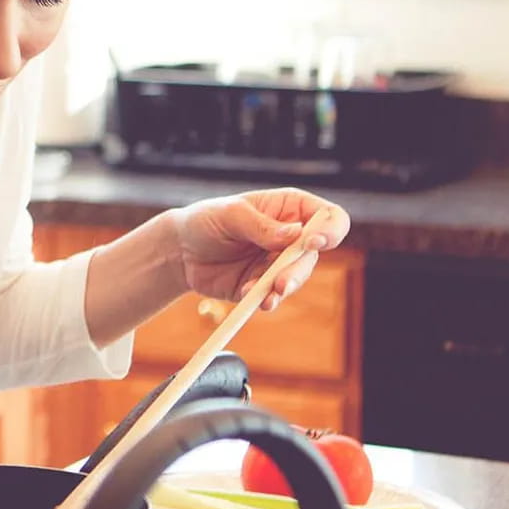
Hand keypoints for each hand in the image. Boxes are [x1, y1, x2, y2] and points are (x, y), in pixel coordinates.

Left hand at [168, 188, 350, 310]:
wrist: (179, 252)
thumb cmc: (206, 221)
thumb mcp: (231, 215)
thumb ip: (262, 226)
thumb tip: (296, 234)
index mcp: (290, 208)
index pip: (328, 216)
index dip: (330, 230)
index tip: (313, 242)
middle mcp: (290, 236)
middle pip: (315, 254)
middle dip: (298, 269)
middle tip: (281, 282)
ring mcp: (278, 262)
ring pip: (297, 277)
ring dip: (285, 288)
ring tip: (267, 296)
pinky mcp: (264, 285)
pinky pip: (274, 295)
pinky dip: (267, 299)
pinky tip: (255, 300)